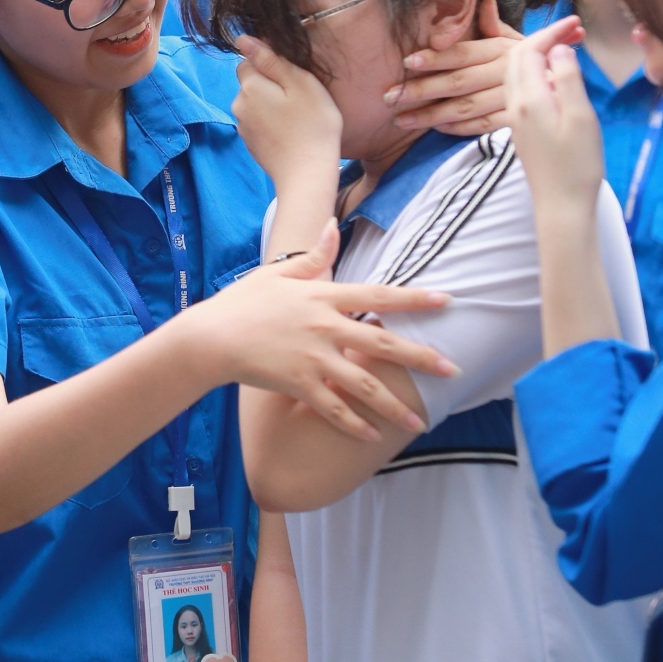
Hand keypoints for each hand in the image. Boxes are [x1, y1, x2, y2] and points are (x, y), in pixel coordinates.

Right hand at [196, 221, 456, 441]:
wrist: (210, 338)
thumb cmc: (242, 302)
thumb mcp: (277, 273)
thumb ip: (314, 255)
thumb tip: (334, 226)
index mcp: (322, 296)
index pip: (378, 295)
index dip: (413, 299)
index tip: (446, 301)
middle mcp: (324, 327)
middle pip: (383, 344)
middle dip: (421, 357)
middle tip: (452, 368)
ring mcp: (313, 359)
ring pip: (365, 385)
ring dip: (395, 404)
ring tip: (419, 420)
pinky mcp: (299, 385)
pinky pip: (334, 409)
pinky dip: (355, 424)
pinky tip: (373, 435)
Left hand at [234, 36, 342, 182]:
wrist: (307, 174)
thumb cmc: (312, 125)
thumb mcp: (300, 83)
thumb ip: (271, 59)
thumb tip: (243, 39)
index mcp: (250, 86)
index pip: (248, 61)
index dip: (270, 63)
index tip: (292, 76)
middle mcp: (238, 105)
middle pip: (250, 82)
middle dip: (270, 84)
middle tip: (298, 97)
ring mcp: (242, 126)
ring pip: (254, 102)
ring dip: (270, 103)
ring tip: (296, 116)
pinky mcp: (250, 143)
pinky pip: (258, 121)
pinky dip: (270, 122)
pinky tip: (289, 131)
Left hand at [385, 0, 583, 135]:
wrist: (571, 92)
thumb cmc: (539, 63)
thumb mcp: (520, 39)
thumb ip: (495, 25)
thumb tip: (483, 0)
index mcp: (503, 50)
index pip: (464, 53)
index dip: (436, 57)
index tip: (408, 61)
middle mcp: (505, 74)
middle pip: (458, 82)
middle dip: (421, 90)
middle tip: (390, 96)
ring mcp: (510, 100)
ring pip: (466, 107)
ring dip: (431, 115)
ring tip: (401, 119)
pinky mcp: (514, 122)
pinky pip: (483, 126)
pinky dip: (459, 128)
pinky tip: (435, 129)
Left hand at [506, 40, 604, 219]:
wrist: (561, 205)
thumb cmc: (576, 165)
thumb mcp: (581, 116)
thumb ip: (568, 78)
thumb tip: (558, 49)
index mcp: (529, 98)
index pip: (531, 49)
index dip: (552, 31)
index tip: (576, 22)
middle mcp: (514, 104)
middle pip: (518, 57)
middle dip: (544, 38)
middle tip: (575, 32)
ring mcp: (514, 117)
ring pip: (515, 72)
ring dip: (537, 54)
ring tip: (566, 48)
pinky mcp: (519, 129)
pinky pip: (519, 89)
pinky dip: (534, 73)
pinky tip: (554, 78)